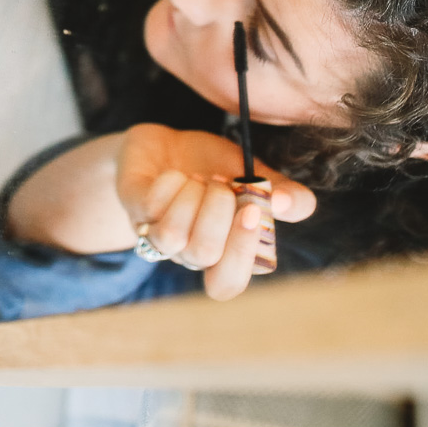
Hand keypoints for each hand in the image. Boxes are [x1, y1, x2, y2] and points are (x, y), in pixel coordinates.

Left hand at [115, 124, 316, 300]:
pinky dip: (170, 184)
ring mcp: (156, 231)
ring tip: (198, 179)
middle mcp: (185, 250)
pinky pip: (150, 206)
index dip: (242, 254)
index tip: (253, 211)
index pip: (228, 283)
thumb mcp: (252, 175)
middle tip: (222, 185)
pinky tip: (175, 175)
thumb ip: (280, 193)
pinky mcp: (134, 206)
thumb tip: (293, 204)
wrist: (164, 143)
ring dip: (194, 198)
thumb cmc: (212, 166)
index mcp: (220, 251)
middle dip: (218, 214)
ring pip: (174, 236)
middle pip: (203, 256)